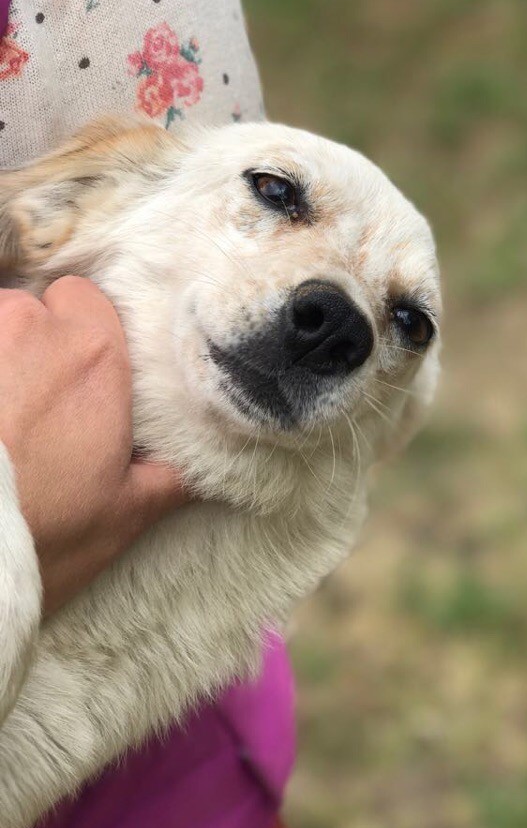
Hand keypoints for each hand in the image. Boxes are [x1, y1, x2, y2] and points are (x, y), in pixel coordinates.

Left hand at [0, 277, 186, 613]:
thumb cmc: (40, 531)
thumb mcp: (124, 515)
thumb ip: (169, 477)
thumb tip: (206, 471)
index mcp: (93, 357)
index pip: (85, 296)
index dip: (81, 328)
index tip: (79, 371)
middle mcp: (30, 330)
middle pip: (30, 308)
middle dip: (33, 343)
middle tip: (34, 401)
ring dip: (0, 356)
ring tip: (4, 409)